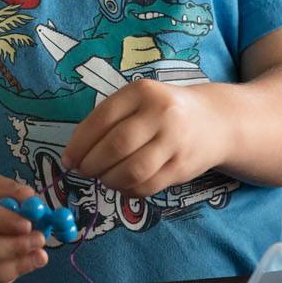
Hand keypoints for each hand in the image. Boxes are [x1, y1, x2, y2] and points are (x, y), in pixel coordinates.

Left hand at [60, 79, 227, 197]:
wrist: (213, 121)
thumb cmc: (163, 111)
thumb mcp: (138, 101)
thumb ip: (108, 120)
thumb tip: (73, 155)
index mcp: (142, 92)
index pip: (102, 119)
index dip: (79, 144)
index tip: (68, 160)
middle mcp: (161, 113)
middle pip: (116, 146)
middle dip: (92, 164)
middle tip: (85, 171)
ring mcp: (175, 141)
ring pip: (132, 171)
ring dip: (109, 180)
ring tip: (104, 178)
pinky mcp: (182, 166)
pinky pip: (147, 186)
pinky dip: (128, 190)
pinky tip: (124, 184)